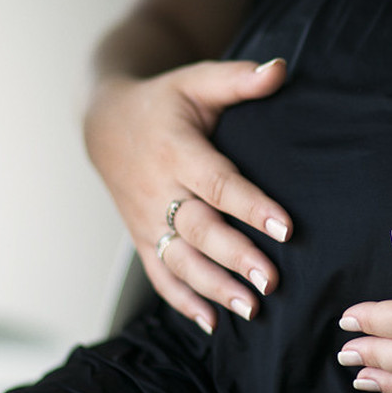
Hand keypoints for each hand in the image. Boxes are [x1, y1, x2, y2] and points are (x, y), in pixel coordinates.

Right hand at [84, 58, 291, 332]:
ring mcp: (146, 220)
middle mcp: (158, 190)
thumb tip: (281, 68)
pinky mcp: (142, 239)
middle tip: (272, 281)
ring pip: (180, 260)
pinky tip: (213, 323)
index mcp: (176, 150)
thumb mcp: (195, 82)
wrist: (105, 125)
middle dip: (234, 258)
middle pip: (199, 230)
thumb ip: (238, 79)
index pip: (217, 182)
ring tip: (251, 309)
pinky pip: (161, 275)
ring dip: (214, 288)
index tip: (285, 227)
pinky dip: (184, 302)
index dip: (251, 206)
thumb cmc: (164, 103)